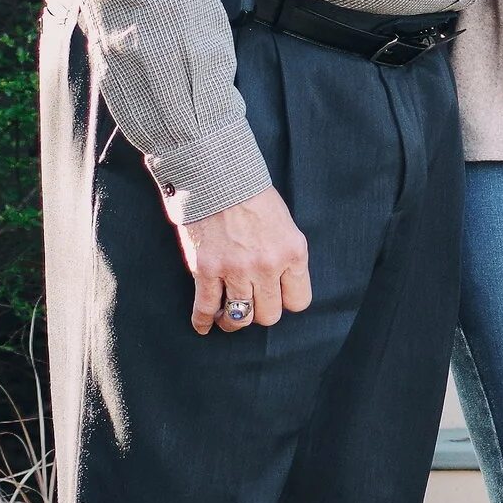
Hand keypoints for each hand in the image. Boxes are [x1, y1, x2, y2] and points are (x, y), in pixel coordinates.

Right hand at [175, 186, 311, 333]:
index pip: (299, 301)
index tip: (276, 296)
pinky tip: (204, 325)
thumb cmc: (252, 196)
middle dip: (261, 312)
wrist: (218, 177)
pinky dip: (204, 321)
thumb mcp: (284, 224)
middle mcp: (267, 266)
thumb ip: (285, 255)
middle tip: (252, 303)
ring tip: (228, 316)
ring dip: (234, 321)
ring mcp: (236, 270)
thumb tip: (281, 285)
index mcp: (293, 252)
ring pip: (240, 318)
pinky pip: (206, 308)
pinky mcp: (206, 270)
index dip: (286, 301)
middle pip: (269, 315)